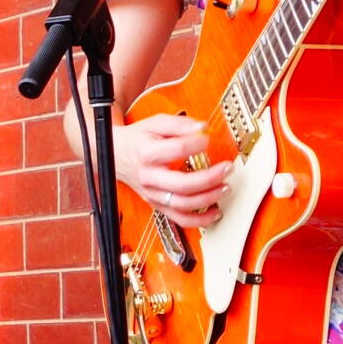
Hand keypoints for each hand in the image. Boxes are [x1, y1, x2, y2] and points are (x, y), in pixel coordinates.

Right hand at [117, 113, 229, 229]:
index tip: (207, 138)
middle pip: (182, 185)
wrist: (115, 156)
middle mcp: (149, 178)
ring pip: (183, 205)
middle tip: (227, 168)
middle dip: (209, 178)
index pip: (176, 149)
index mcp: (146, 153)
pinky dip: (200, 220)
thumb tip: (202, 128)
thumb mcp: (155, 123)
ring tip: (225, 187)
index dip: (196, 144)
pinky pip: (180, 219)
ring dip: (208, 199)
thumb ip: (179, 124)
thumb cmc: (138, 139)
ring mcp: (153, 195)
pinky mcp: (158, 205)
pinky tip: (215, 212)